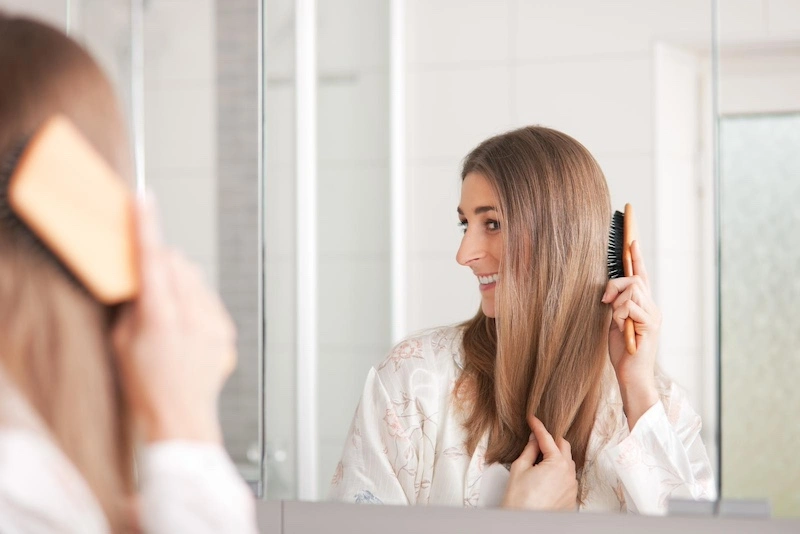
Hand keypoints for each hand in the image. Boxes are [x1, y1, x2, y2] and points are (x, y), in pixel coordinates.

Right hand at [112, 195, 236, 442]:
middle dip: (162, 263)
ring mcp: (214, 324)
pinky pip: (209, 301)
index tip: (145, 199)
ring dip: (180, 284)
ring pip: (196, 280)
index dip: (147, 226)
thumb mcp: (122, 344)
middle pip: (178, 264)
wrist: (183, 419)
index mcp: (161, 317)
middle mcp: (193, 316)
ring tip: (169, 315)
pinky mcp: (227, 332)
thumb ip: (132, 305)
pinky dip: (195, 305)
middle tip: (148, 282)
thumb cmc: (147, 386)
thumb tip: (140, 279)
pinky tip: (186, 330)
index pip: (152, 260)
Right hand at [501, 416, 577, 511]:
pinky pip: (568, 479)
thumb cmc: (519, 499)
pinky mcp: (572, 498)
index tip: (533, 419)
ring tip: (541, 457)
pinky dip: (560, 472)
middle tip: (538, 436)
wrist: (524, 524)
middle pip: (564, 446)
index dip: (538, 426)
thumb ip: (529, 450)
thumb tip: (534, 439)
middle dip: (552, 439)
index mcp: (557, 463)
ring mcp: (572, 487)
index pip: (547, 438)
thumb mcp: (520, 468)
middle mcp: (569, 473)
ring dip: (557, 456)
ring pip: (568, 463)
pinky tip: (547, 475)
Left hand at [601, 240, 660, 428]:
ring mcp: (653, 315)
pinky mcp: (651, 324)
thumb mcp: (614, 322)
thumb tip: (609, 291)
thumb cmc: (623, 351)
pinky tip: (621, 328)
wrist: (632, 376)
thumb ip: (615, 305)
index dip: (636, 257)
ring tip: (616, 321)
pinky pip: (630, 306)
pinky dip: (619, 314)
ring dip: (616, 303)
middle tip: (604, 302)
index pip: (641, 274)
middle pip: (634, 278)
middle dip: (614, 285)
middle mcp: (652, 307)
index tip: (631, 238)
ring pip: (632, 289)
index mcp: (644, 305)